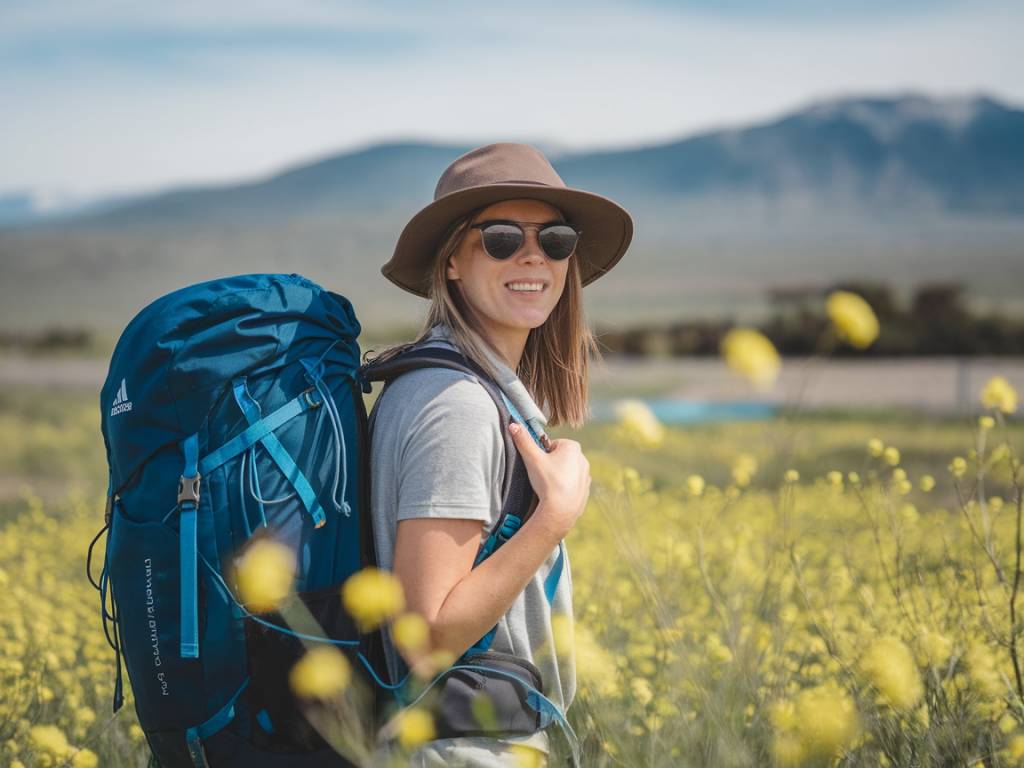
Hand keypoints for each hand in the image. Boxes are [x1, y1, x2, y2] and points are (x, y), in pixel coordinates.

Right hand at [508, 422, 590, 539]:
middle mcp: (583, 459)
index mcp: (573, 447)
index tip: (538, 465)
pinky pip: (571, 485)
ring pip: (565, 471)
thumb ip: (523, 440)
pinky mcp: (585, 490)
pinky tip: (556, 495)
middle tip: (541, 476)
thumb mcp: (532, 458)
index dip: (541, 454)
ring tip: (548, 487)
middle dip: (550, 464)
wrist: (560, 510)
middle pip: (559, 457)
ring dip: (557, 476)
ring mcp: (586, 476)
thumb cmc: (547, 481)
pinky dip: (564, 488)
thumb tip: (513, 424)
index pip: (551, 445)